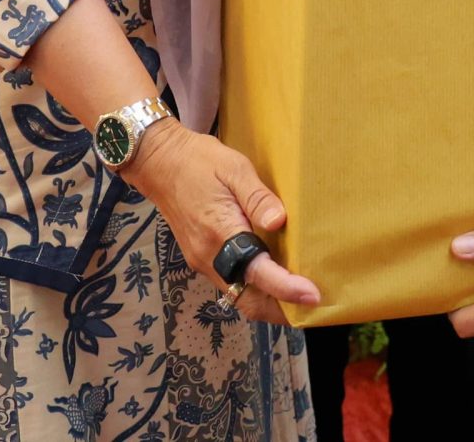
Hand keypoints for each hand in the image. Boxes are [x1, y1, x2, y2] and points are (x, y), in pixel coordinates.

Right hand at [126, 122, 318, 326]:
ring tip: (300, 297)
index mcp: (220, 234)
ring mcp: (203, 262)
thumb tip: (279, 223)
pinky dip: (255, 290)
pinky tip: (274, 278)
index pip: (258, 273)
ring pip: (239, 296)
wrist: (159, 163)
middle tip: (314, 306)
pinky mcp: (201, 259)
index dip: (288, 289)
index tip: (313, 296)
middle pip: (249, 300)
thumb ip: (258, 198)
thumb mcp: (234, 169)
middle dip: (282, 310)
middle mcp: (210, 257)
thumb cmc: (200, 162)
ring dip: (270, 303)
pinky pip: (231, 284)